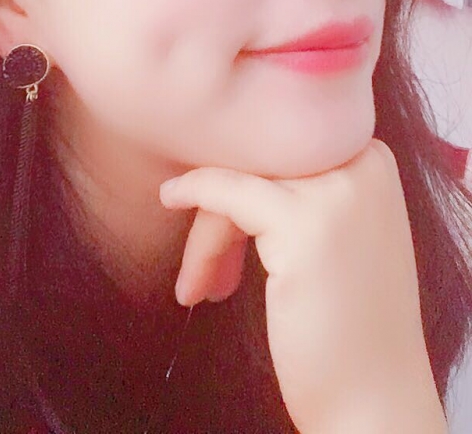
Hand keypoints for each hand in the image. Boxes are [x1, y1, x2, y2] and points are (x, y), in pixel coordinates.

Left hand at [160, 140, 446, 433]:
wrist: (377, 399)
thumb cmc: (350, 324)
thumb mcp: (339, 230)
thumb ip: (304, 187)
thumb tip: (233, 156)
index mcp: (372, 156)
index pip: (286, 147)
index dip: (247, 184)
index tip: (227, 232)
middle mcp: (363, 162)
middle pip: (262, 161)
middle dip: (224, 211)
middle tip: (209, 272)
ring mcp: (336, 190)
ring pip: (241, 181)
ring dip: (209, 234)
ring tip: (200, 286)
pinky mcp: (303, 222)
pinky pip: (227, 191)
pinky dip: (195, 191)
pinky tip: (170, 197)